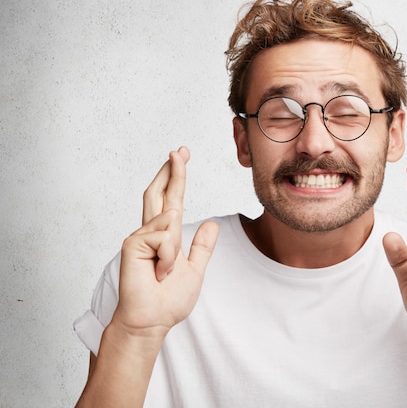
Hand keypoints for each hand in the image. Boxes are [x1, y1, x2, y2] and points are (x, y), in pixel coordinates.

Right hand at [113, 147, 218, 338]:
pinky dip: (168, 257)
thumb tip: (211, 224)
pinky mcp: (133, 243)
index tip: (180, 155)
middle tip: (179, 149)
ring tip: (165, 272)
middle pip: (160, 193)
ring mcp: (139, 236)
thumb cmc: (168, 300)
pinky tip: (159, 273)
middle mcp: (149, 231)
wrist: (152, 320)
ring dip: (175, 249)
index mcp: (165, 236)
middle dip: (171, 170)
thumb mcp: (195, 270)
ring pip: (171, 219)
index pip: (170, 199)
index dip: (175, 177)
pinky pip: (165, 237)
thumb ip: (202, 247)